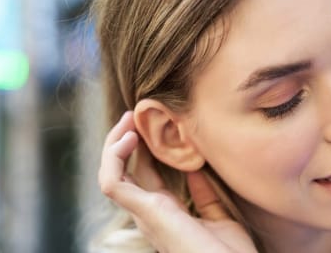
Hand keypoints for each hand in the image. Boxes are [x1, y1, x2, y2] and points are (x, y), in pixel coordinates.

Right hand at [98, 111, 256, 252]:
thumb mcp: (220, 217)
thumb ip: (205, 194)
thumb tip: (197, 169)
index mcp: (165, 212)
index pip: (144, 174)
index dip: (144, 148)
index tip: (151, 124)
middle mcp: (149, 213)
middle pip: (122, 171)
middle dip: (123, 140)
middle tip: (134, 114)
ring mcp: (144, 214)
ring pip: (110, 175)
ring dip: (113, 144)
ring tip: (128, 120)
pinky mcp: (145, 213)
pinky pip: (112, 183)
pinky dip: (114, 158)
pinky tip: (130, 138)